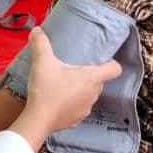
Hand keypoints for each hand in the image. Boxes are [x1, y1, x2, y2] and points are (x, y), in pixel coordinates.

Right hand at [10, 27, 121, 151]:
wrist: (38, 120)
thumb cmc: (46, 91)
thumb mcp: (42, 62)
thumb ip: (40, 43)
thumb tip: (38, 32)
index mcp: (92, 78)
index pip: (115, 69)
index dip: (111, 62)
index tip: (101, 59)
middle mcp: (93, 94)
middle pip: (99, 81)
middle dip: (88, 74)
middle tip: (73, 68)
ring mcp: (86, 108)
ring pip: (88, 95)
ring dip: (79, 89)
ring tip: (63, 84)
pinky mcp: (76, 119)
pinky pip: (78, 108)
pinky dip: (71, 104)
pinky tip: (57, 100)